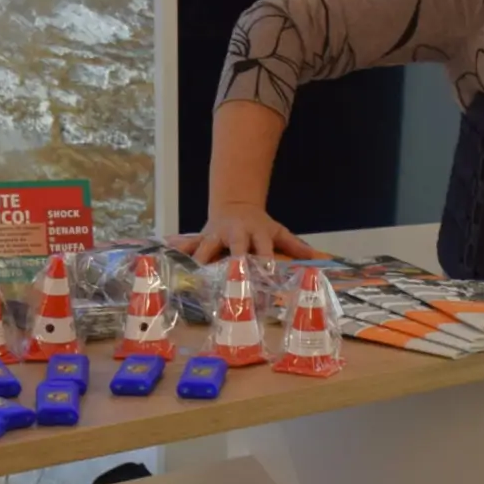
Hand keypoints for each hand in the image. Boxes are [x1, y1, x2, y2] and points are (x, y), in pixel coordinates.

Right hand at [167, 207, 321, 265]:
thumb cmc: (259, 224)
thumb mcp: (278, 231)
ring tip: (194, 278)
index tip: (266, 274)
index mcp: (256, 233)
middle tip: (232, 278)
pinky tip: (165, 258)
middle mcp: (235, 234)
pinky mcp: (201, 237)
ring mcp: (215, 235)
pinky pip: (187, 244)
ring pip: (206, 247)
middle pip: (234, 247)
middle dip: (232, 262)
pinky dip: (178, 251)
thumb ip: (296, 246)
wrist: (235, 205)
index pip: (262, 249)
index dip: (264, 261)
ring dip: (201, 261)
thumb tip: (318, 258)